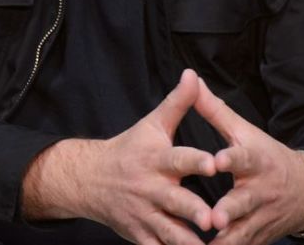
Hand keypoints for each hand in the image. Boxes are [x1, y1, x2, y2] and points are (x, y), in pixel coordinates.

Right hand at [22, 69, 216, 244]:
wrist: (90, 179)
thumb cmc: (129, 148)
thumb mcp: (152, 124)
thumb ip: (178, 103)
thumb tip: (192, 75)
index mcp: (157, 160)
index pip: (178, 158)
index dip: (196, 161)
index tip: (214, 164)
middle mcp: (151, 188)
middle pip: (175, 201)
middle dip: (193, 211)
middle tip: (212, 219)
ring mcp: (145, 215)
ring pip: (169, 233)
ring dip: (187, 243)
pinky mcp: (141, 235)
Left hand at [195, 77, 303, 244]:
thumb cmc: (266, 156)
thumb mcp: (245, 132)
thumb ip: (215, 111)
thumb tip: (192, 81)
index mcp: (256, 161)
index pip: (244, 158)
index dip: (231, 159)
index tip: (216, 161)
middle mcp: (260, 191)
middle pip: (244, 203)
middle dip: (229, 211)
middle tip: (213, 218)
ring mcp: (260, 218)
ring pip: (242, 233)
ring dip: (226, 241)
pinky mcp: (257, 238)